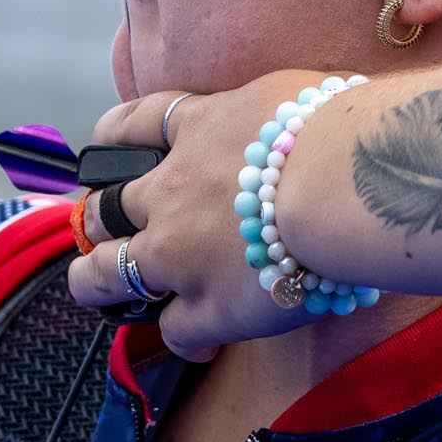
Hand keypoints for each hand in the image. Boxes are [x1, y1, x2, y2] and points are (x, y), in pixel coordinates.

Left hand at [65, 70, 340, 360]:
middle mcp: (173, 193)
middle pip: (105, 209)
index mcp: (197, 130)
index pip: (134, 126)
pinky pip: (176, 331)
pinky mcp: (209, 307)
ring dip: (97, 281)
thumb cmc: (339, 128)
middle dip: (96, 221)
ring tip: (96, 287)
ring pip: (109, 274)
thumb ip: (268, 114)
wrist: (345, 184)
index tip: (107, 149)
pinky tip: (200, 346)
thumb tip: (290, 120)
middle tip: (102, 230)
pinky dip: (184, 339)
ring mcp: (180, 254)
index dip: (113, 139)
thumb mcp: (290, 95)